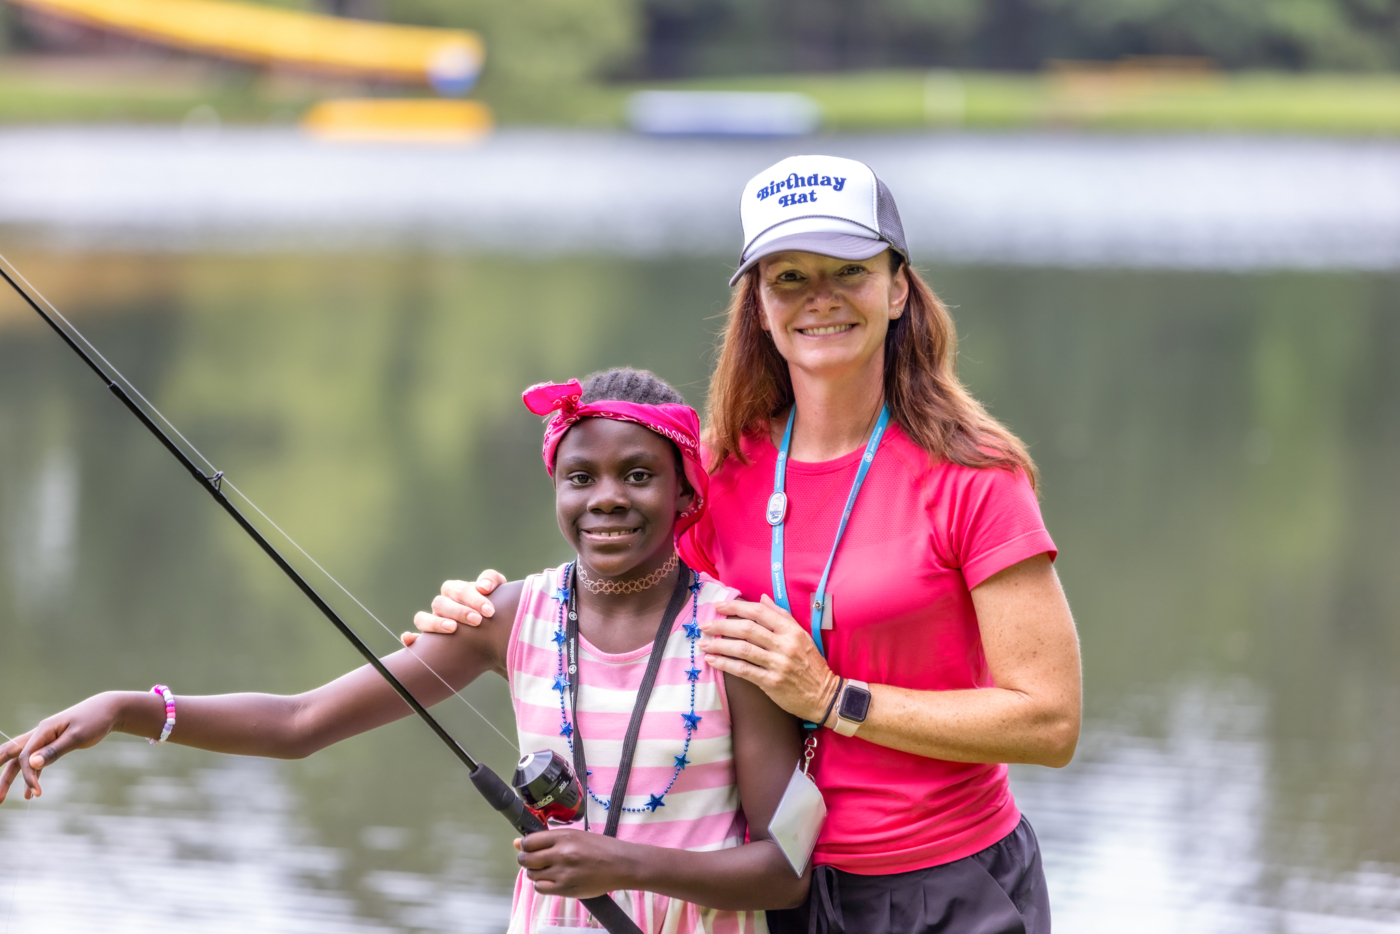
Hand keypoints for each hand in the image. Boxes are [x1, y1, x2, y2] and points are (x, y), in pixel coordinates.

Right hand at [0, 694, 125, 802]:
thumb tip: (32, 764)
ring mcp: (44, 739)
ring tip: (2, 798)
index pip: (26, 756)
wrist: (108, 709)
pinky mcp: (52, 744)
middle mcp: (39, 734)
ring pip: (21, 759)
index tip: (37, 793)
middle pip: (11, 754)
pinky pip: (36, 762)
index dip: (28, 776)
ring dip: (10, 777)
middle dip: (0, 774)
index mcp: (43, 730)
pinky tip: (30, 794)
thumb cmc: (95, 721)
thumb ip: (54, 750)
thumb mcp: (77, 736)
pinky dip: (31, 776)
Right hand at [400, 570, 506, 645]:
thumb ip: (492, 580)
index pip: (458, 589)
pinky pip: (414, 640)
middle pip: (440, 603)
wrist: (498, 634)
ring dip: (435, 623)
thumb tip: (482, 586)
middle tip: (478, 620)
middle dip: (459, 611)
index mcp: (455, 591)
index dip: (473, 598)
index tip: (490, 611)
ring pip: (422, 618)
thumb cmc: (497, 608)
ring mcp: (433, 622)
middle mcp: (441, 606)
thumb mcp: (499, 591)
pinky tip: (411, 640)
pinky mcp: (429, 642)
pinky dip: (410, 639)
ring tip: (452, 628)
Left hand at [514, 829, 630, 898]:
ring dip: (535, 872)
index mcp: (563, 836)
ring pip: (531, 874)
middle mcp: (560, 853)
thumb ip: (547, 839)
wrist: (620, 865)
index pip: (529, 841)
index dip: (525, 845)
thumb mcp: (575, 835)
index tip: (530, 847)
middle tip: (535, 860)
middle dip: (526, 859)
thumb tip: (517, 842)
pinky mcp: (565, 889)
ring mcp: (562, 872)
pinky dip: (542, 885)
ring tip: (547, 870)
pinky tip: (551, 880)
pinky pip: (540, 888)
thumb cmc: (600, 847)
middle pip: (526, 859)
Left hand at [702, 595, 839, 723]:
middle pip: (747, 629)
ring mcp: (778, 664)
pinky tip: (712, 661)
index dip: (736, 607)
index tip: (719, 607)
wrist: (825, 695)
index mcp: (792, 630)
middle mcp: (785, 645)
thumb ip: (782, 616)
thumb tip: (762, 597)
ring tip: (702, 644)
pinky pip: (744, 670)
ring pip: (742, 649)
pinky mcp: (772, 682)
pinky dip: (725, 664)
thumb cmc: (811, 664)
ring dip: (718, 645)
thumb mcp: (802, 635)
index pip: (759, 612)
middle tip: (704, 625)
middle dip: (721, 625)